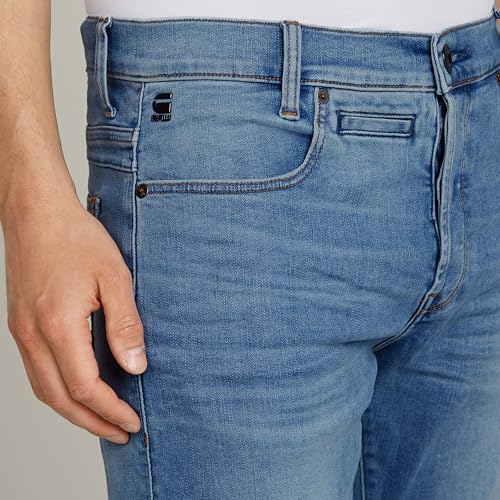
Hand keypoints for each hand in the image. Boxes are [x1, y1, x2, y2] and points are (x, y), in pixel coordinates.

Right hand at [2, 193, 146, 443]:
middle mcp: (32, 335)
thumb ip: (125, 325)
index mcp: (57, 325)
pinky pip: (37, 371)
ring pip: (45, 389)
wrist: (38, 214)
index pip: (84, 386)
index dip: (110, 409)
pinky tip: (78, 389)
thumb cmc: (76, 239)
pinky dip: (59, 390)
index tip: (132, 421)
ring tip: (101, 419)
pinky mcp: (21, 324)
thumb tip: (136, 366)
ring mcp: (22, 331)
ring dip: (73, 411)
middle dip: (92, 422)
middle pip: (60, 399)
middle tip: (119, 433)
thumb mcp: (115, 278)